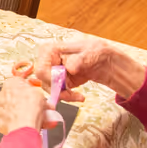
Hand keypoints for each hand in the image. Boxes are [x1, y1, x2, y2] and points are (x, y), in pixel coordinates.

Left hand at [0, 75, 60, 136]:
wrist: (23, 127)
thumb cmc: (30, 109)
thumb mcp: (40, 93)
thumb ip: (37, 91)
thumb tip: (38, 93)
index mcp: (10, 83)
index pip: (20, 82)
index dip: (30, 89)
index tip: (36, 94)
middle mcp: (1, 95)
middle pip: (17, 96)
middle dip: (28, 102)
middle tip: (38, 107)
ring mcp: (0, 109)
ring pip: (14, 109)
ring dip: (23, 112)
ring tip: (37, 118)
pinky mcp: (0, 122)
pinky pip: (11, 120)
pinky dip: (18, 122)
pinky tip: (27, 124)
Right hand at [30, 35, 146, 99]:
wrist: (105, 62)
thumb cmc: (96, 52)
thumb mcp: (90, 53)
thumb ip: (78, 60)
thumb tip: (70, 67)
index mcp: (50, 50)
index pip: (41, 70)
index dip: (51, 80)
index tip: (64, 85)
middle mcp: (47, 61)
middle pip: (44, 82)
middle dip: (58, 91)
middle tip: (72, 95)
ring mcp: (52, 72)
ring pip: (50, 90)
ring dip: (64, 96)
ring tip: (79, 96)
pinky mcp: (58, 82)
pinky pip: (57, 94)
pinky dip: (68, 97)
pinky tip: (79, 96)